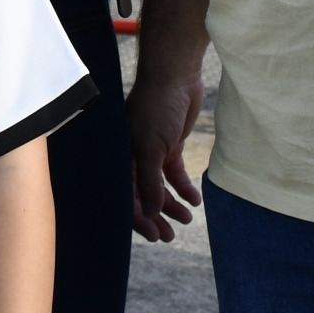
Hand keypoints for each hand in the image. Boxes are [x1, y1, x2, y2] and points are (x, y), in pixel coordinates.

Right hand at [127, 68, 205, 241]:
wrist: (175, 75)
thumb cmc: (156, 107)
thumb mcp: (151, 147)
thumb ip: (149, 182)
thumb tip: (149, 214)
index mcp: (119, 158)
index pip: (125, 196)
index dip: (138, 219)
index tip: (154, 236)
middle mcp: (132, 157)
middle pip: (141, 195)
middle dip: (155, 217)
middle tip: (169, 237)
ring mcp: (150, 152)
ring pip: (159, 187)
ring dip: (171, 204)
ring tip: (186, 219)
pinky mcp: (168, 145)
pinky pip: (173, 173)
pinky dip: (183, 187)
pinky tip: (194, 200)